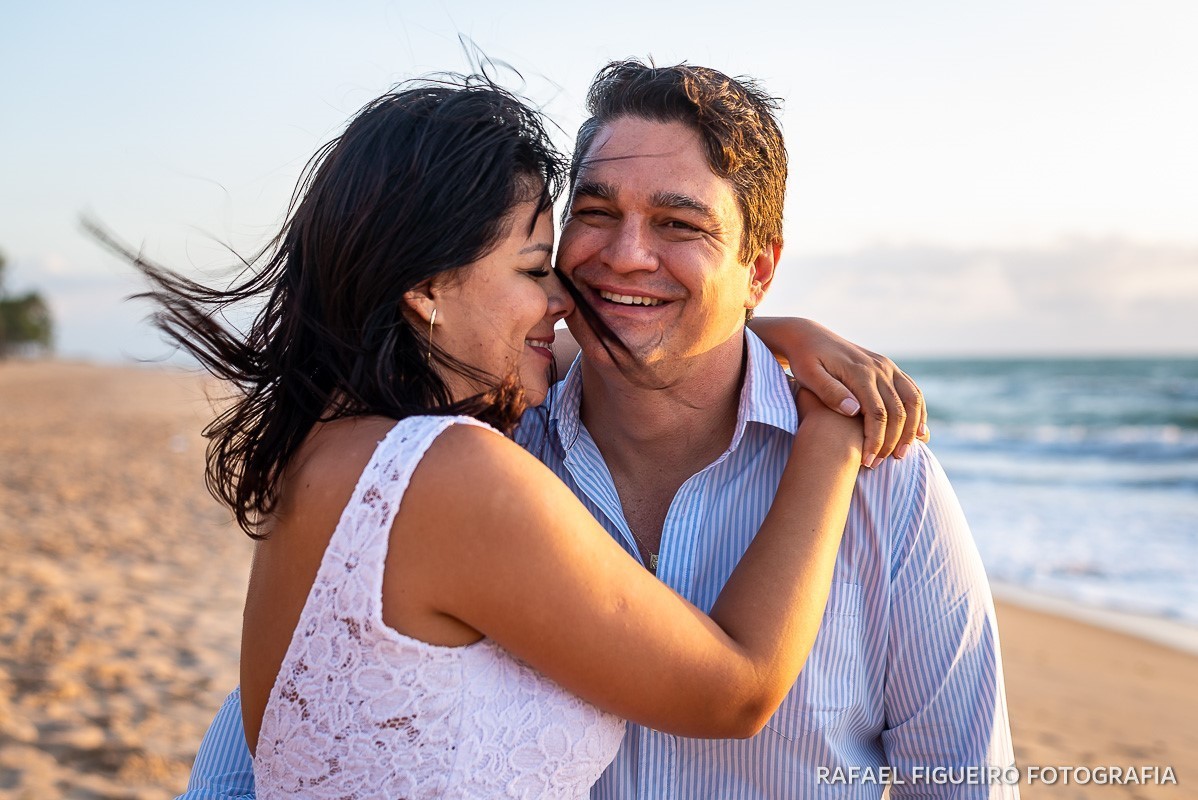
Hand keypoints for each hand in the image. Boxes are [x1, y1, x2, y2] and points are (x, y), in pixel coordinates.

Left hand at [752, 317, 927, 467]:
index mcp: (859, 372)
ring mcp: (887, 367)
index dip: (874, 440)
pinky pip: (912, 392)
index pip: (876, 413)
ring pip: (912, 401)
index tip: (866, 461)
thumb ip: (830, 392)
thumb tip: (853, 410)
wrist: (809, 336)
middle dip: (892, 442)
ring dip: (911, 430)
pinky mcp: (889, 368)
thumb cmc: (804, 359)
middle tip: (879, 464)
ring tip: (901, 455)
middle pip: (898, 411)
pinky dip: (919, 413)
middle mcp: (879, 368)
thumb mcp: (808, 375)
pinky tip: (917, 434)